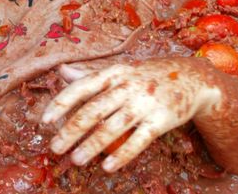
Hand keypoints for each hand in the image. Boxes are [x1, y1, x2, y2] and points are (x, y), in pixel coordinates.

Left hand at [41, 60, 221, 171]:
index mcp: (114, 73)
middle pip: (93, 110)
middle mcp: (127, 86)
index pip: (81, 87)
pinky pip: (138, 140)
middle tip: (54, 147)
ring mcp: (145, 103)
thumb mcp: (120, 70)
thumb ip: (90, 74)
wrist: (193, 78)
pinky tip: (106, 167)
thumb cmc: (148, 75)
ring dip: (91, 146)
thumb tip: (61, 72)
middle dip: (71, 130)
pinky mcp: (161, 120)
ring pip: (112, 128)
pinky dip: (122, 155)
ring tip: (75, 160)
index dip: (61, 104)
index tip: (44, 121)